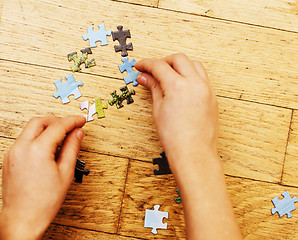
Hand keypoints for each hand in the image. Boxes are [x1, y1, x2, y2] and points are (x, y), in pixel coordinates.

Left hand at [0, 116, 85, 239]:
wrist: (23, 219)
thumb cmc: (43, 202)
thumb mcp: (66, 172)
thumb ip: (72, 148)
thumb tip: (77, 133)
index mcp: (37, 150)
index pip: (58, 126)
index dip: (72, 121)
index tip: (81, 120)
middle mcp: (21, 148)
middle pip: (40, 121)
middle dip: (57, 120)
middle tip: (71, 126)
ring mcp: (13, 153)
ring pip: (30, 129)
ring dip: (47, 128)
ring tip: (61, 137)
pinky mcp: (9, 159)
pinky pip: (24, 139)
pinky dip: (37, 137)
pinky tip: (48, 146)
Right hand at [136, 54, 241, 239]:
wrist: (194, 153)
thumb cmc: (175, 137)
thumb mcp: (158, 110)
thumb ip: (154, 88)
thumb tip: (145, 77)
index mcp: (178, 86)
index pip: (159, 66)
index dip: (146, 64)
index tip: (140, 66)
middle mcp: (195, 84)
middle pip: (179, 59)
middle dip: (164, 61)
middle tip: (153, 70)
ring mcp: (206, 89)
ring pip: (194, 64)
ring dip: (180, 65)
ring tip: (169, 76)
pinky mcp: (212, 96)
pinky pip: (202, 77)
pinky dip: (191, 75)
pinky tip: (182, 85)